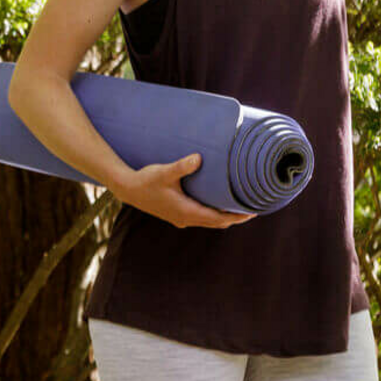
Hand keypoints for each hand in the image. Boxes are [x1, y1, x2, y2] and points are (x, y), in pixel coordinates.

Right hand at [115, 153, 257, 228]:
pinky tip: (216, 204)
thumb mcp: (165, 172)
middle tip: (252, 208)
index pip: (218, 219)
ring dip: (224, 216)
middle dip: (234, 217)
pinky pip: (200, 217)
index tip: (252, 212)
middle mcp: (185, 218)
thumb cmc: (146, 180)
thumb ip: (182, 166)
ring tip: (239, 207)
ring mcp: (180, 218)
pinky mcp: (176, 214)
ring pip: (208, 221)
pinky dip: (213, 214)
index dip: (236, 217)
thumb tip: (199, 158)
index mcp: (186, 212)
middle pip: (217, 222)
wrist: (128, 189)